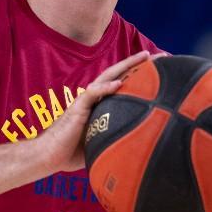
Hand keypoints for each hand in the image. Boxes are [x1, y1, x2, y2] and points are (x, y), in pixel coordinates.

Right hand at [34, 50, 150, 172]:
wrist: (50, 155)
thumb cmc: (73, 151)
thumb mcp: (102, 141)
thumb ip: (117, 135)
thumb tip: (141, 145)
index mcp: (102, 104)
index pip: (124, 84)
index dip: (141, 75)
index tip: (162, 69)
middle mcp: (95, 98)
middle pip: (119, 74)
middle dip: (139, 63)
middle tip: (161, 55)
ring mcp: (85, 101)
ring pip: (107, 77)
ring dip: (125, 66)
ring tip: (143, 57)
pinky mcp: (77, 108)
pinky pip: (92, 94)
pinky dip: (105, 87)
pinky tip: (118, 83)